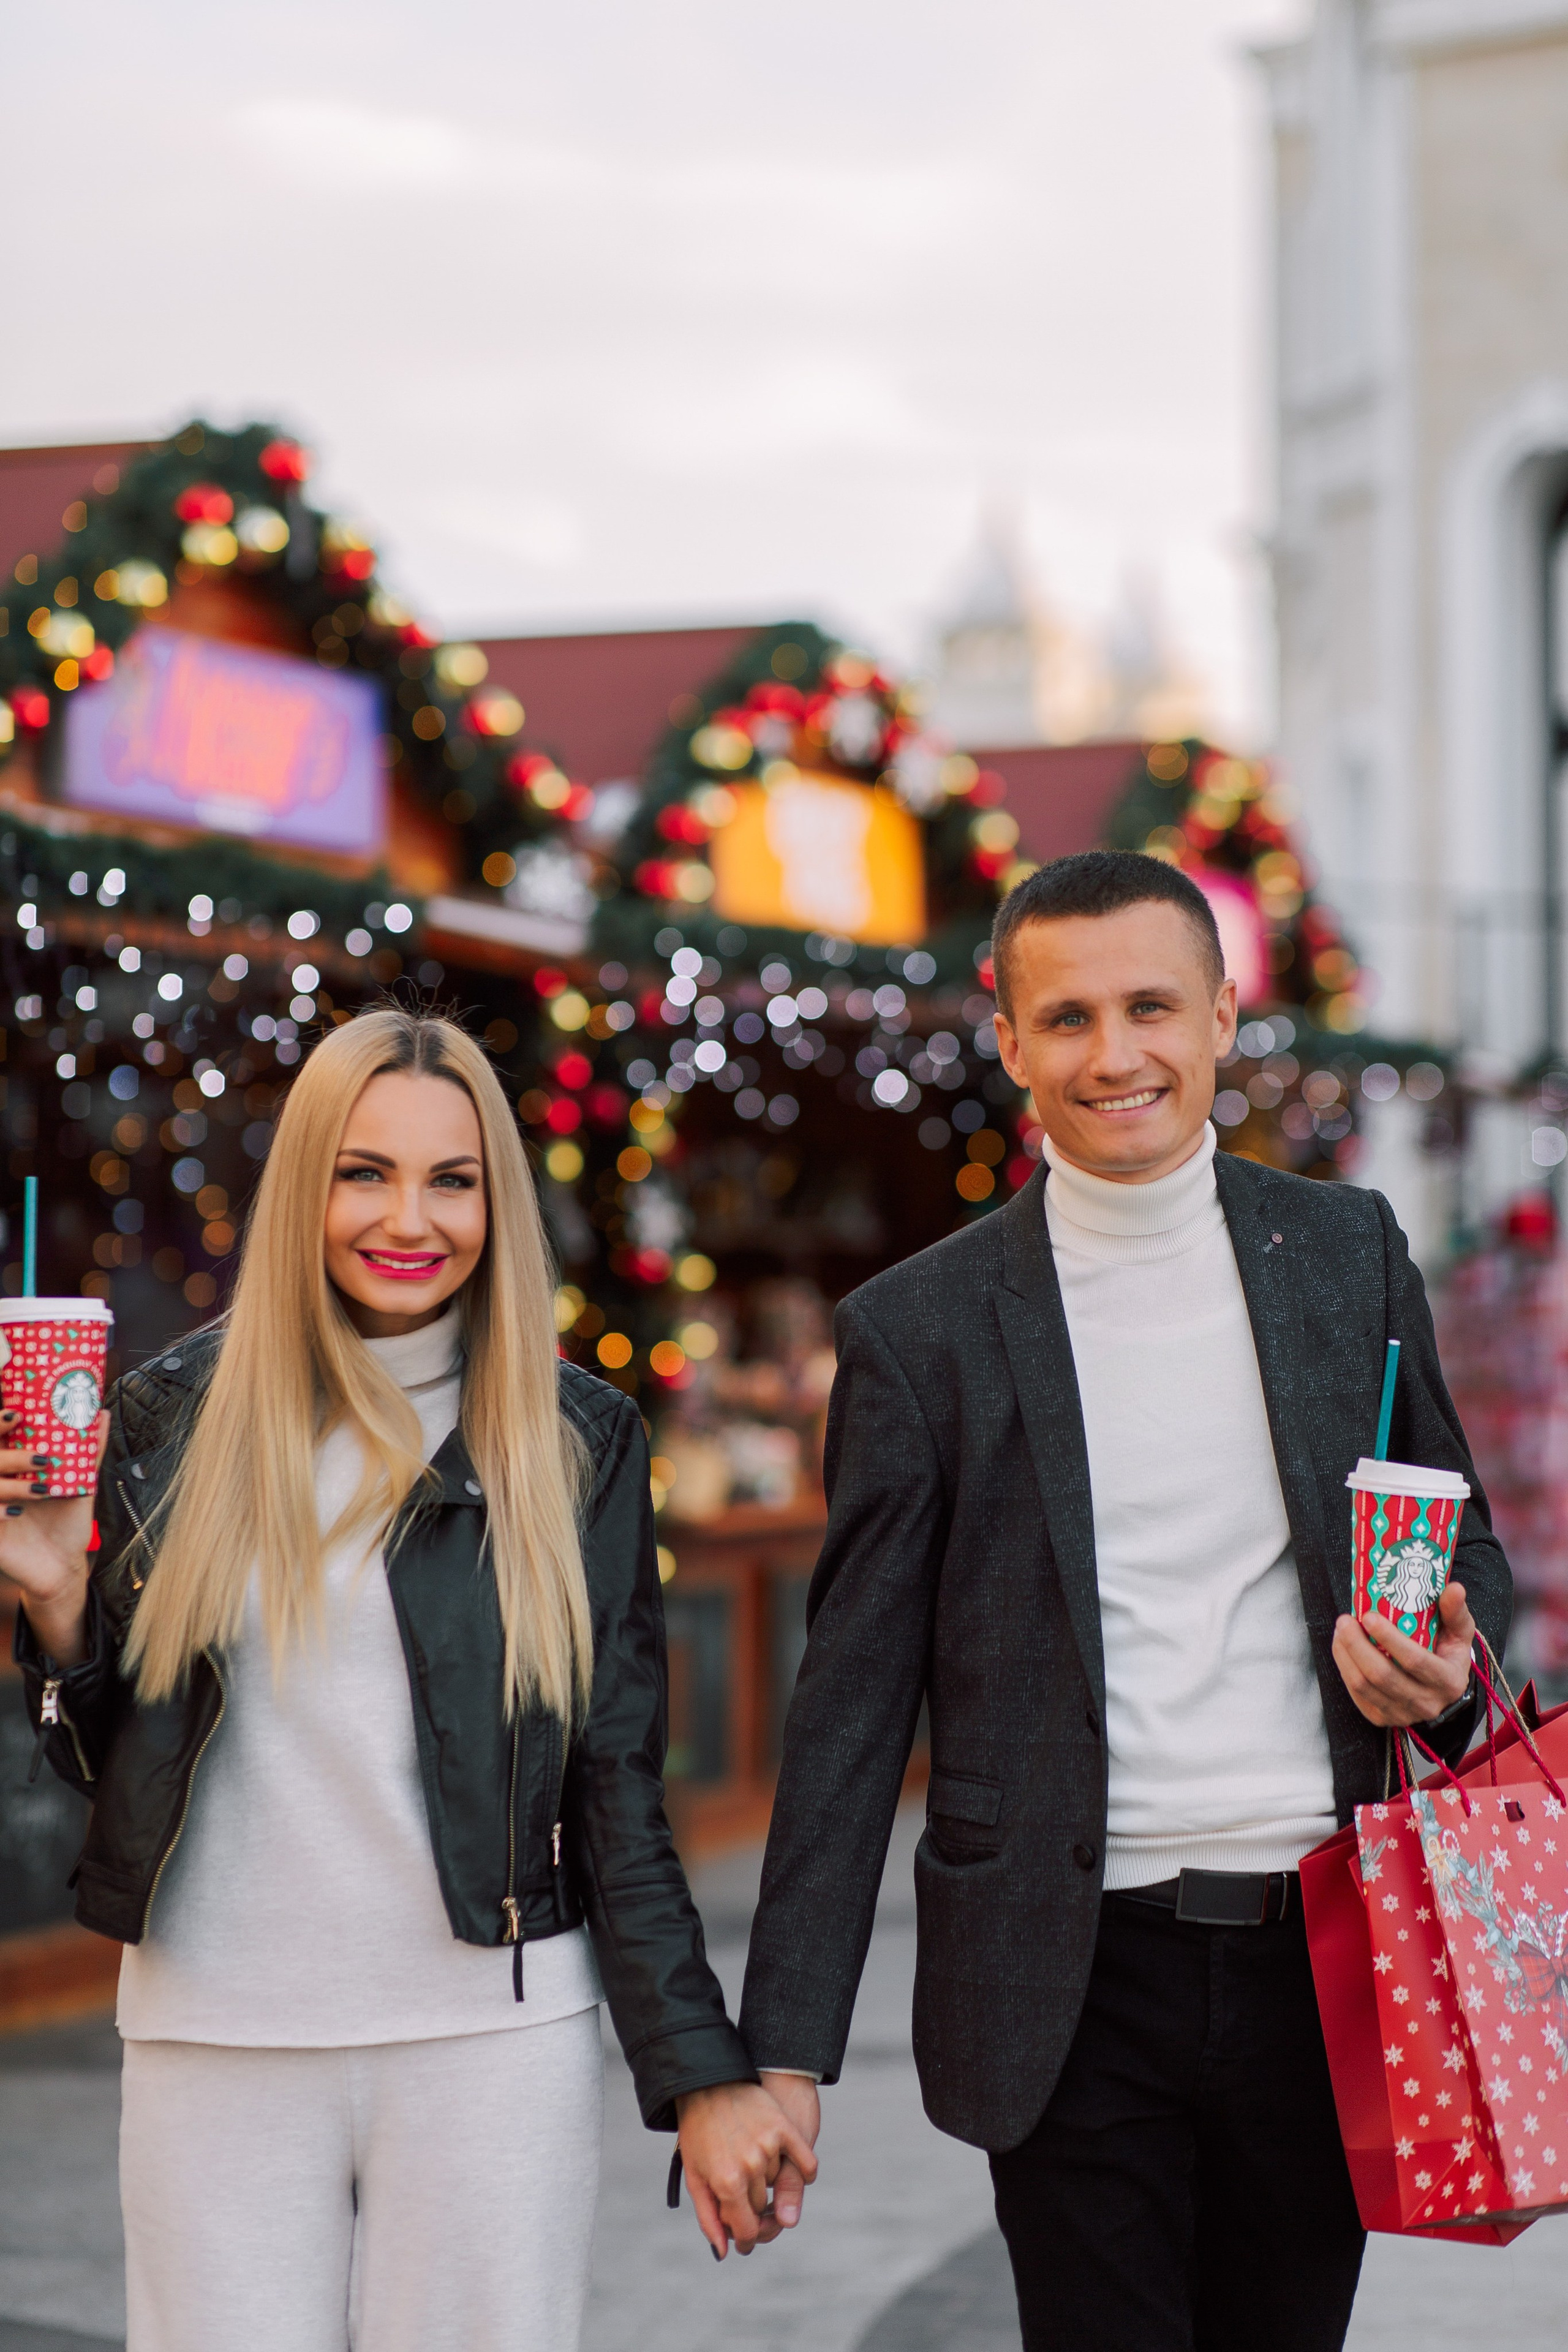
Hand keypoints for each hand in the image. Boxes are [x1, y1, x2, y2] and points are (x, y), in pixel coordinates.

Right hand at [0, 1408, 106, 1665]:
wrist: (60, 1567)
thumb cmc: (65, 1524)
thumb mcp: (79, 1485)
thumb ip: (87, 1450)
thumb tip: (99, 1414)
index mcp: (10, 1470)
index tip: (17, 1414)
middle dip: (9, 1455)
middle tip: (41, 1458)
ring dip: (11, 1485)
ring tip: (42, 1489)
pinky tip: (17, 1511)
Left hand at [672, 2078, 818, 2258]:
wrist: (706, 2084)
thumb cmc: (697, 2133)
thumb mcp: (695, 2177)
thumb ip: (709, 2218)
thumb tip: (725, 2252)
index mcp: (726, 2183)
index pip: (747, 2229)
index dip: (745, 2239)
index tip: (744, 2240)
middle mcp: (750, 2167)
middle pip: (762, 2208)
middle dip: (752, 2208)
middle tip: (742, 2197)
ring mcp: (769, 2147)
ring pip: (779, 2185)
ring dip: (770, 2184)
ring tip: (753, 2168)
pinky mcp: (784, 2128)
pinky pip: (806, 2163)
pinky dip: (805, 2172)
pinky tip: (794, 2170)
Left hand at [1332, 1578, 1474, 1728]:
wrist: (1442, 1690)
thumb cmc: (1448, 1654)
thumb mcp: (1459, 1633)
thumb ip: (1455, 1611)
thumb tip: (1454, 1588)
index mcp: (1448, 1682)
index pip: (1414, 1661)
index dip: (1389, 1638)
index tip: (1369, 1616)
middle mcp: (1427, 1704)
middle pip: (1382, 1676)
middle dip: (1357, 1646)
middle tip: (1345, 1620)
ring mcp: (1402, 1714)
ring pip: (1364, 1686)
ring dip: (1345, 1655)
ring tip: (1340, 1630)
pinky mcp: (1382, 1718)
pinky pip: (1356, 1695)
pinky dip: (1344, 1668)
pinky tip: (1342, 1647)